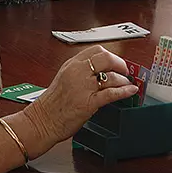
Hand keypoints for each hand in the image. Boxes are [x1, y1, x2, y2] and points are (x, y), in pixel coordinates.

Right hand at [21, 46, 137, 153]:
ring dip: (123, 80)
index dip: (110, 55)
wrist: (41, 121)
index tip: (115, 61)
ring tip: (126, 83)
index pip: (96, 51)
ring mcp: (83, 87)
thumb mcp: (64, 79)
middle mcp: (77, 73)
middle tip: (124, 70)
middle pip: (106, 58)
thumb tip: (100, 70)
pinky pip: (111, 93)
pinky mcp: (88, 103)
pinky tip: (130, 91)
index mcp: (71, 65)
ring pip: (111, 76)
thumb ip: (80, 72)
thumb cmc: (51, 104)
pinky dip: (124, 91)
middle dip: (119, 63)